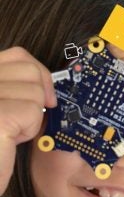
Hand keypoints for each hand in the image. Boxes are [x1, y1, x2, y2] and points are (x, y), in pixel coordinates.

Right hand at [0, 47, 56, 193]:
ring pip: (36, 91)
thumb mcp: (2, 107)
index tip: (44, 96)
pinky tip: (9, 141)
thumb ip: (13, 86)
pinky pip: (33, 112)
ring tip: (9, 132)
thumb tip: (46, 81)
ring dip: (30, 116)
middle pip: (30, 68)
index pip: (18, 55)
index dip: (38, 73)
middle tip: (20, 119)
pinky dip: (29, 129)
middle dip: (37, 96)